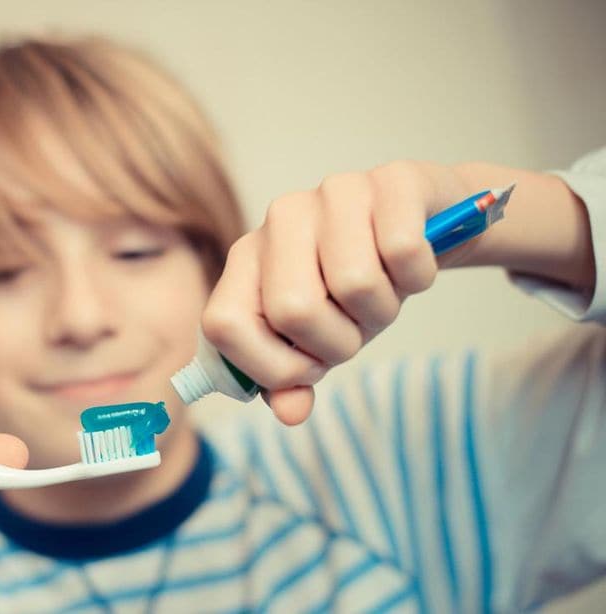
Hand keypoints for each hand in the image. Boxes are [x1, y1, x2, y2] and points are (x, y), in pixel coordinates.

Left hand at [202, 160, 471, 423]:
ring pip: (354, 284)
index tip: (305, 369)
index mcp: (247, 259)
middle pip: (293, 310)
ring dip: (382, 311)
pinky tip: (411, 266)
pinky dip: (418, 277)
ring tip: (384, 294)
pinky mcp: (390, 179)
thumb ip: (292, 377)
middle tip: (355, 329)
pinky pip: (403, 250)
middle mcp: (279, 219)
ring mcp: (331, 192)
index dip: (267, 366)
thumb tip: (290, 412)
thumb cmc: (358, 285)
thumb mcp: (320, 336)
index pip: (223, 325)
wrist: (425, 225)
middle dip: (336, 343)